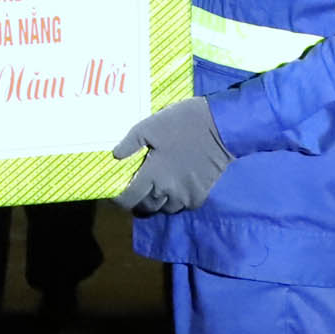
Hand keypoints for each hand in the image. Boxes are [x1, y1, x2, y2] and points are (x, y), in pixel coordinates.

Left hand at [113, 97, 234, 215]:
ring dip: (156, 204)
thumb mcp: (149, 127)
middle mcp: (168, 189)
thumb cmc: (180, 124)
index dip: (120, 200)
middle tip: (133, 195)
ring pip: (165, 209)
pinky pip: (183, 207)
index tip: (115, 196)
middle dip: (137, 204)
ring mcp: (186, 194)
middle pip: (147, 207)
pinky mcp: (200, 194)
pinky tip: (172, 192)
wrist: (218, 127)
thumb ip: (130, 143)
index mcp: (153, 173)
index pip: (131, 197)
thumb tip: (115, 156)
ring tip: (152, 193)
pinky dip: (175, 203)